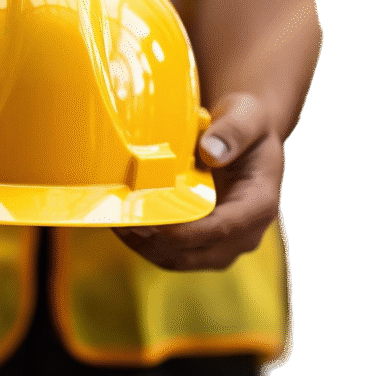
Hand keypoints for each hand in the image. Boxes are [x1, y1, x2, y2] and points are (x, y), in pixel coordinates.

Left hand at [113, 93, 282, 270]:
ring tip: (117, 221)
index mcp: (259, 205)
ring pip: (179, 259)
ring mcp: (223, 243)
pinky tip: (123, 221)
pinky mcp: (202, 243)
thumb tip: (210, 152)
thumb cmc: (246, 124)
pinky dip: (144, 243)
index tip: (154, 224)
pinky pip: (170, 252)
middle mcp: (244, 233)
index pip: (224, 229)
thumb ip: (234, 130)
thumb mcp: (247, 115)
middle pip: (195, 253)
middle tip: (124, 219)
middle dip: (156, 242)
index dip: (187, 232)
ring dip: (144, 246)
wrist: (243, 136)